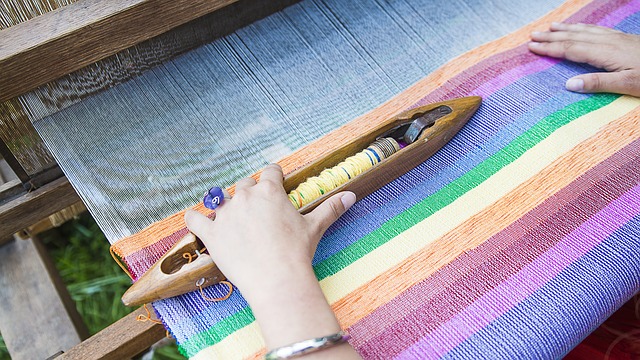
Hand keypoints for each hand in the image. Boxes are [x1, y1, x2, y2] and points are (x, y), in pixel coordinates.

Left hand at [185, 164, 359, 357]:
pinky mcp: (211, 233)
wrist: (277, 278)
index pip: (270, 172)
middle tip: (258, 209)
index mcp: (270, 190)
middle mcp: (246, 196)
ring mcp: (226, 214)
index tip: (275, 181)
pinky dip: (193, 218)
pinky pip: (194, 219)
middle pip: (245, 184)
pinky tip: (196, 219)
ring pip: (221, 199)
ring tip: (232, 217)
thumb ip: (331, 207)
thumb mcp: (315, 227)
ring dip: (226, 205)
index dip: (274, 176)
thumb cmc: (297, 252)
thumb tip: (351, 195)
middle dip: (251, 193)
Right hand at [528, 22, 639, 96]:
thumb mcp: (627, 85)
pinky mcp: (624, 39)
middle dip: (552, 36)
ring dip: (565, 29)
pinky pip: (597, 30)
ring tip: (550, 27)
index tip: (532, 47)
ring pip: (585, 30)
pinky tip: (579, 28)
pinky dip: (583, 27)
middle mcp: (609, 42)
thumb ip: (598, 84)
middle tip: (533, 35)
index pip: (571, 49)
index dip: (550, 48)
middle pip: (574, 37)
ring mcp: (617, 39)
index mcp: (606, 53)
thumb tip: (569, 84)